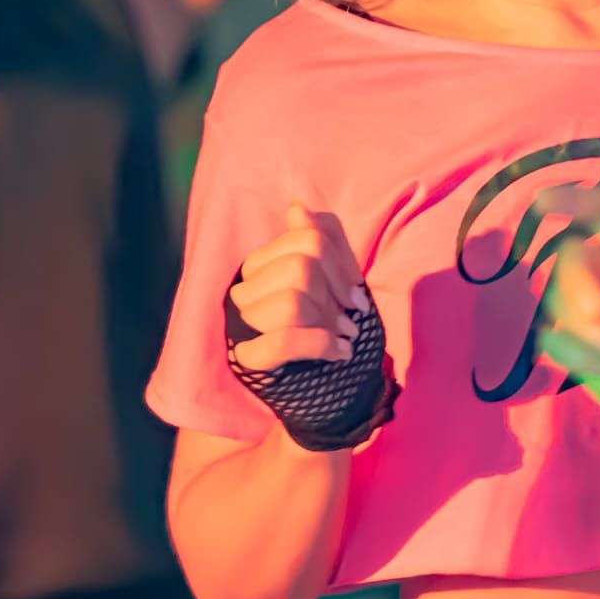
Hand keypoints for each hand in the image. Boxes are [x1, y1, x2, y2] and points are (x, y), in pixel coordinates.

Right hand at [226, 201, 368, 369]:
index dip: (343, 260)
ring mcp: (241, 325)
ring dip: (330, 320)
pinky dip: (323, 345)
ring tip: (346, 335)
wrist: (316, 391)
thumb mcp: (328, 281)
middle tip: (351, 315)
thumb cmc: (322, 328)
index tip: (357, 289)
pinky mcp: (248, 360)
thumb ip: (319, 240)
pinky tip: (341, 352)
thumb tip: (296, 207)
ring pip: (293, 300)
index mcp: (260, 264)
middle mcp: (244, 289)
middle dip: (337, 291)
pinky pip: (284, 341)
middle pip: (302, 264)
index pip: (308, 236)